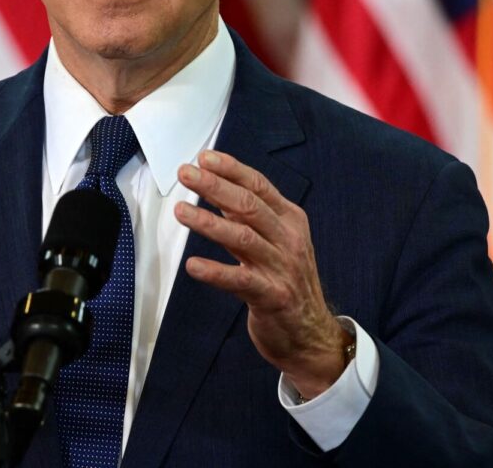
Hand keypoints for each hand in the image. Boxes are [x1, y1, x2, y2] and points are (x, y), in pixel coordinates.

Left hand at [175, 150, 351, 397]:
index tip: (204, 158)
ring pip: (243, 238)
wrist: (311, 334)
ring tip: (181, 211)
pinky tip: (193, 266)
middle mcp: (288, 240)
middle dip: (215, 186)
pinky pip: (240, 280)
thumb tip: (217, 190)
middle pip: (249, 206)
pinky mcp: (272, 297)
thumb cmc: (287, 283)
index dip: (231, 170)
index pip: (259, 186)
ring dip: (209, 223)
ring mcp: (282, 268)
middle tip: (186, 174)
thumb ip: (249, 219)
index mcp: (290, 220)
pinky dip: (215, 271)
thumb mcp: (275, 243)